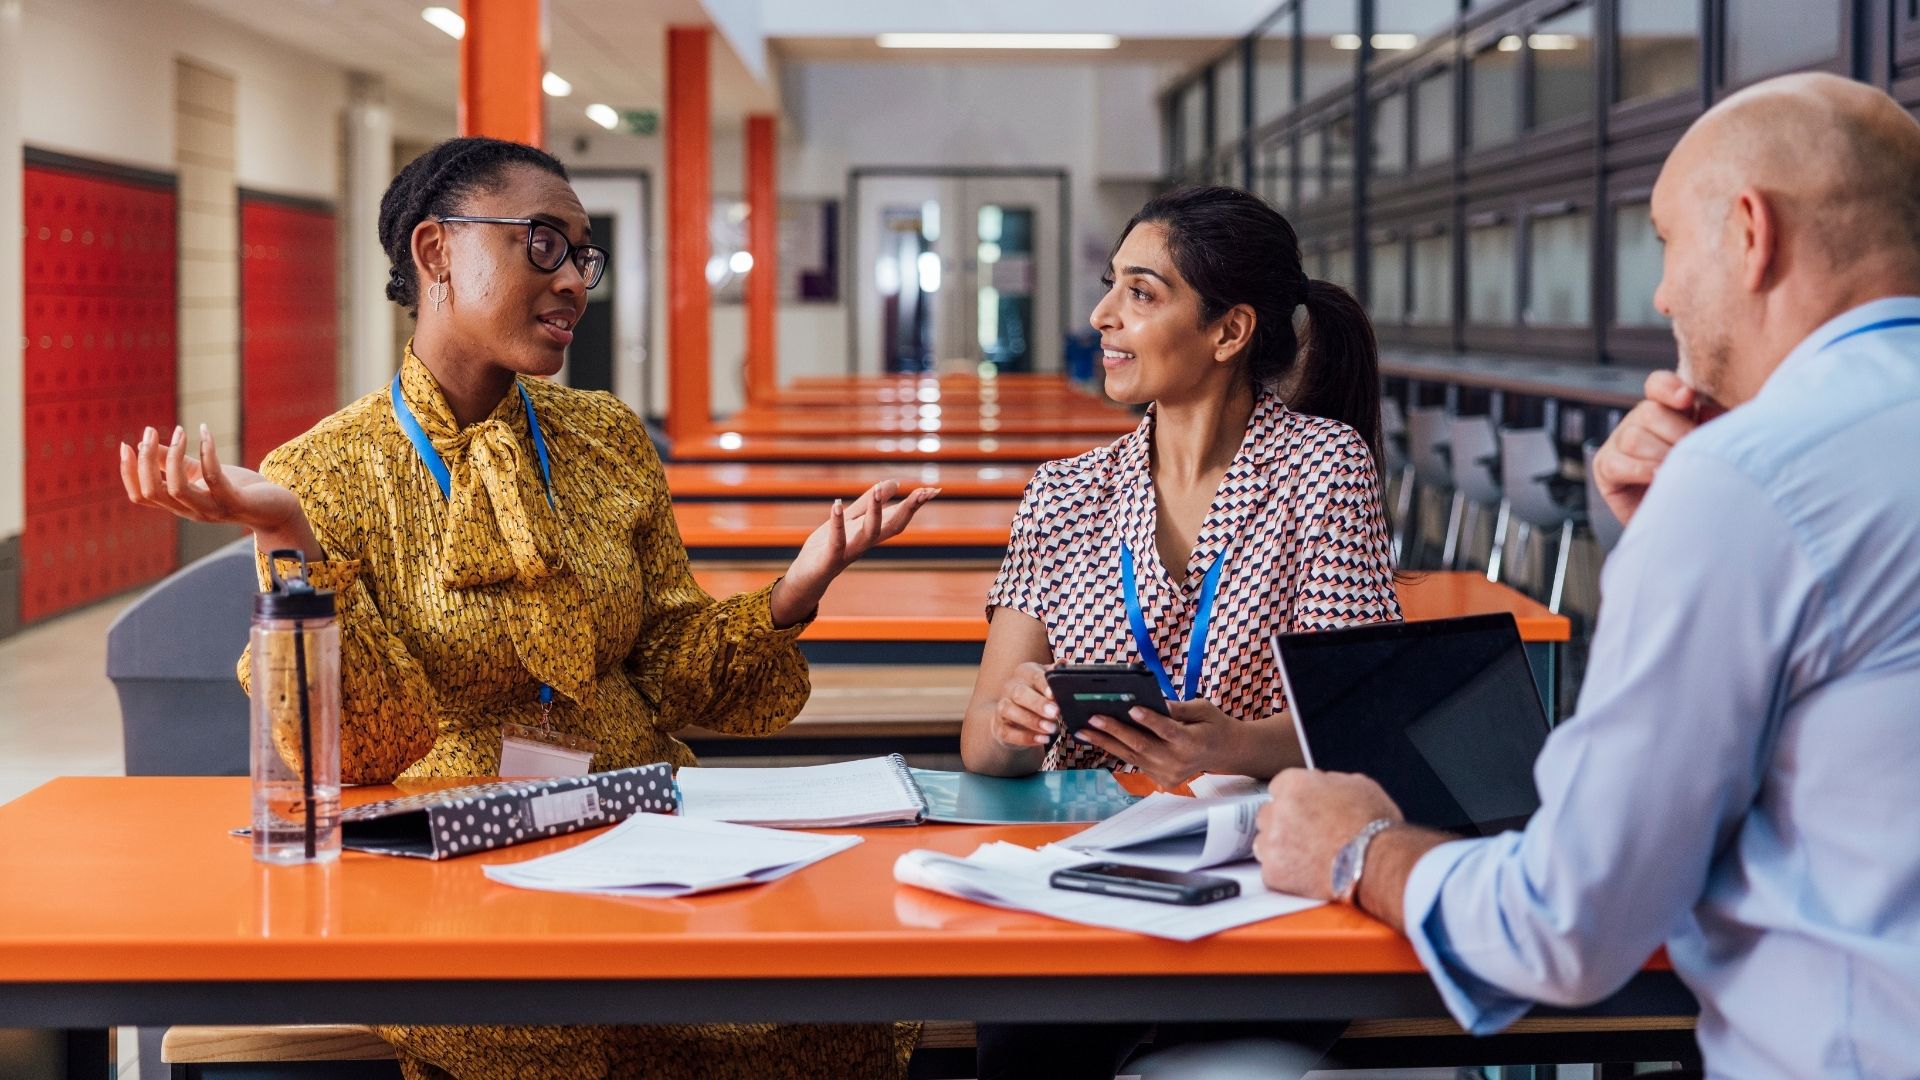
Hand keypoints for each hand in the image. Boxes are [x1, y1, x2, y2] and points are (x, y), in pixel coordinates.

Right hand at [120, 424, 314, 548]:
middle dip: (145, 461)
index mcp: (179, 505)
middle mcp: (191, 511)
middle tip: (149, 431)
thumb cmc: (239, 489)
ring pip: (177, 489)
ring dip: (173, 456)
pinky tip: (205, 432)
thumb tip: (147, 443)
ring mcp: (212, 509)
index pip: (141, 496)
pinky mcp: (234, 502)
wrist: (278, 509)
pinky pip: (213, 478)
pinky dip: (207, 452)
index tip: (126, 445)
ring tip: (179, 431)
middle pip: (153, 492)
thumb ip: (174, 462)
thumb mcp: (200, 472)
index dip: (129, 472)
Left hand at [771, 480, 937, 624]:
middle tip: (923, 492)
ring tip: (879, 490)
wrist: (806, 576)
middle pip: (892, 526)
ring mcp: (849, 551)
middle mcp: (865, 543)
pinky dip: (837, 524)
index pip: (898, 517)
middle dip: (908, 510)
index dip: (915, 504)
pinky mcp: (830, 558)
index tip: (934, 490)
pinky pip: (837, 541)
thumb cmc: (827, 547)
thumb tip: (894, 482)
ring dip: (876, 512)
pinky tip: (836, 504)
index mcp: (871, 533)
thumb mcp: (850, 519)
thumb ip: (869, 502)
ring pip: (869, 533)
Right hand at [989, 661, 1059, 751]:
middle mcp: (1010, 688)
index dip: (1044, 684)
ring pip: (1011, 711)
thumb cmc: (1037, 695)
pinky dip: (1025, 737)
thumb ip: (1055, 675)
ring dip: (1032, 721)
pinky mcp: (999, 727)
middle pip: (1020, 693)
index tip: (1054, 694)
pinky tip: (1042, 740)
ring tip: (1051, 729)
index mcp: (1024, 673)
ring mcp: (1002, 707)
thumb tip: (1063, 664)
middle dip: (1038, 704)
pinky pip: (1008, 732)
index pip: (1034, 675)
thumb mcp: (1047, 683)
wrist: (1013, 716)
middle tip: (1055, 713)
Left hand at [1073, 698, 1240, 789]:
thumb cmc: (1212, 724)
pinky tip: (1097, 738)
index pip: (1168, 730)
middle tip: (1092, 718)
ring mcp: (1168, 774)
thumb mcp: (1203, 709)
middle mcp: (1179, 762)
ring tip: (1083, 730)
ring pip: (1133, 756)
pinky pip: (1135, 762)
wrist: (1224, 753)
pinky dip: (1116, 749)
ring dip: (1106, 742)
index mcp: (1193, 742)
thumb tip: (1153, 702)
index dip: (1150, 720)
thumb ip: (1179, 708)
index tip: (1132, 709)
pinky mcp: (1161, 779)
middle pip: (1143, 745)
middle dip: (1115, 730)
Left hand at [1254, 769, 1401, 899]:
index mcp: (1294, 784)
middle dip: (1283, 824)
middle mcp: (1277, 810)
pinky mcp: (1274, 872)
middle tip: (1307, 836)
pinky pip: (1272, 871)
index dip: (1294, 801)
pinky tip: (1308, 872)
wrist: (1377, 862)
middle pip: (1268, 815)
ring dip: (1280, 848)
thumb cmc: (1373, 825)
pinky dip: (1286, 874)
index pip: (1278, 788)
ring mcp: (1272, 843)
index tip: (1302, 811)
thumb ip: (1327, 782)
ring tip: (1308, 856)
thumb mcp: (1356, 785)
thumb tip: (1321, 785)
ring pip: (1263, 843)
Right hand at [1592, 371, 1714, 525]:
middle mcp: (1640, 422)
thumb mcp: (1713, 448)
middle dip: (1675, 432)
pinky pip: (1618, 463)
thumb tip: (1710, 410)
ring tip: (1675, 470)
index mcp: (1668, 410)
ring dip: (1659, 455)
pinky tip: (1658, 477)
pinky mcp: (1605, 467)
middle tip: (1692, 451)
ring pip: (1633, 437)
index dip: (1668, 387)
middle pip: (1648, 411)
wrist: (1685, 520)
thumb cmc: (1702, 481)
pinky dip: (1640, 470)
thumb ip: (1714, 425)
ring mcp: (1619, 443)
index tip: (1687, 399)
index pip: (1658, 386)